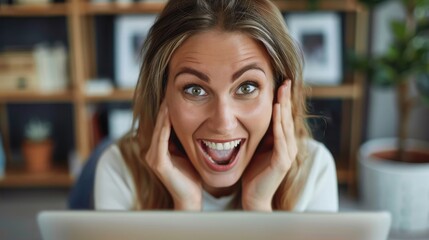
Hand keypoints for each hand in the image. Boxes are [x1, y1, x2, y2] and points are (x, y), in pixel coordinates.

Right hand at [145, 101, 202, 209]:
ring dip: (163, 114)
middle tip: (170, 90)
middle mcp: (151, 151)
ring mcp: (152, 157)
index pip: (162, 124)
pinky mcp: (158, 162)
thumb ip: (182, 139)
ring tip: (168, 98)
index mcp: (158, 148)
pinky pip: (161, 140)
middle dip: (164, 108)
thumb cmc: (191, 176)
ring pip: (159, 129)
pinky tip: (169, 113)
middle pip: (158, 124)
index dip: (167, 109)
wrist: (190, 197)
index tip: (174, 94)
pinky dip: (164, 126)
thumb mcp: (186, 152)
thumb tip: (191, 121)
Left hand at [241, 80, 297, 210]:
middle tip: (285, 80)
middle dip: (286, 98)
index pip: (284, 117)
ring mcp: (288, 154)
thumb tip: (253, 116)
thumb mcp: (257, 148)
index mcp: (284, 143)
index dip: (283, 101)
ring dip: (284, 106)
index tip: (280, 83)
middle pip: (287, 117)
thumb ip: (261, 134)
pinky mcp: (282, 161)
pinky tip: (277, 109)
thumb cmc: (254, 173)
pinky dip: (278, 122)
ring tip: (282, 89)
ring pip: (285, 124)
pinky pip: (281, 137)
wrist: (253, 197)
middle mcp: (289, 146)